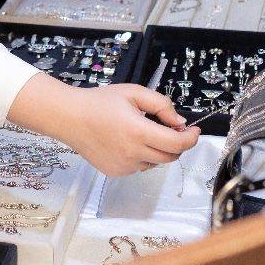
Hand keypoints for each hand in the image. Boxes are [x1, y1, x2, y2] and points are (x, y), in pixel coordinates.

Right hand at [9, 74, 200, 176]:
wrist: (70, 117)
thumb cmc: (99, 102)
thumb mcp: (134, 93)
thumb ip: (161, 104)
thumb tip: (178, 121)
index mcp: (138, 131)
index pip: (177, 144)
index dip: (190, 138)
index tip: (194, 131)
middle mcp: (132, 153)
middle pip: (170, 157)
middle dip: (177, 144)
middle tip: (170, 129)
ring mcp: (124, 165)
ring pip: (155, 163)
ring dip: (158, 150)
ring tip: (142, 132)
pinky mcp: (116, 172)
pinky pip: (139, 167)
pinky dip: (142, 156)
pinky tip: (128, 142)